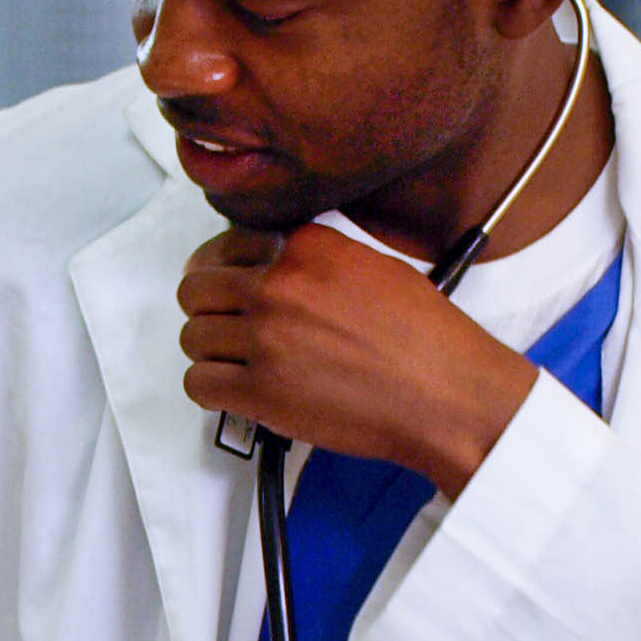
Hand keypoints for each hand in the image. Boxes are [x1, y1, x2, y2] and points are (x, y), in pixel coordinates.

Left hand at [176, 224, 540, 496]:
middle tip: (222, 323)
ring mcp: (266, 338)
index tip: (228, 281)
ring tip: (237, 361)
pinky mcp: (261, 391)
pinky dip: (212, 389)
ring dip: (210, 351)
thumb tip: (277, 267)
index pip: (230, 244)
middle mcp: (280, 285)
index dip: (224, 267)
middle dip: (207, 307)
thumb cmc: (427, 341)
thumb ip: (317, 262)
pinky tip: (235, 390)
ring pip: (193, 336)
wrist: (447, 395)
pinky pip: (199, 383)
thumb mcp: (374, 268)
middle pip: (197, 288)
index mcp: (307, 248)